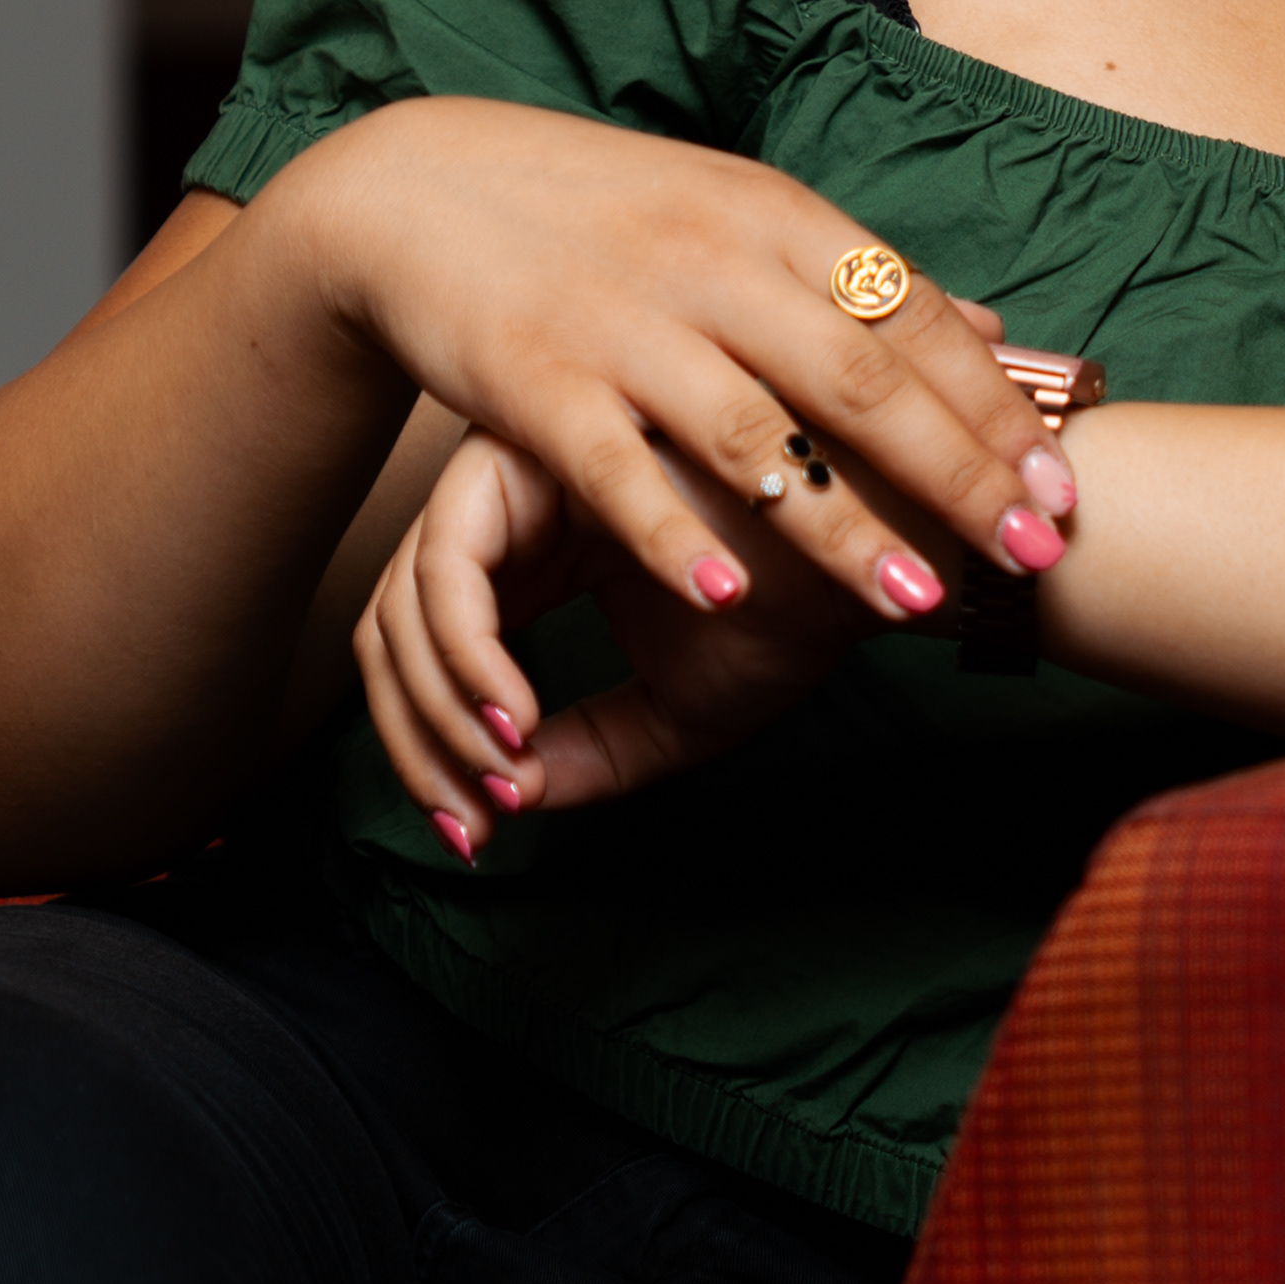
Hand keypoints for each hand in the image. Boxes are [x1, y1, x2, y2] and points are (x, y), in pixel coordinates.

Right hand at [277, 97, 1077, 644]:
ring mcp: (620, 321)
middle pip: (857, 376)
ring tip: (917, 601)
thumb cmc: (598, 217)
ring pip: (752, 432)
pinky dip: (676, 533)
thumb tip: (991, 330)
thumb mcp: (736, 217)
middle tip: (1031, 556)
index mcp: (771, 218)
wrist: (413, 188)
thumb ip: (855, 281)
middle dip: (954, 472)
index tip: (1059, 485)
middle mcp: (708, 263)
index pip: (909, 316)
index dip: (990, 405)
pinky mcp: (532, 379)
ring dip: (842, 524)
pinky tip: (732, 598)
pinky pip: (617, 468)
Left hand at [354, 422, 866, 853]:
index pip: (438, 654)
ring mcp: (514, 473)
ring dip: (441, 711)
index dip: (436, 754)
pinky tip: (516, 716)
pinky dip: (468, 654)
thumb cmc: (800, 607)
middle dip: (419, 745)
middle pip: (398, 631)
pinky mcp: (527, 449)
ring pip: (408, 603)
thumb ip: (593, 750)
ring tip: (506, 775)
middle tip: (470, 825)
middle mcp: (514, 509)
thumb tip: (508, 798)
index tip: (476, 834)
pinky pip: (449, 564)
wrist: (886, 539)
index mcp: (541, 550)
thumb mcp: (681, 708)